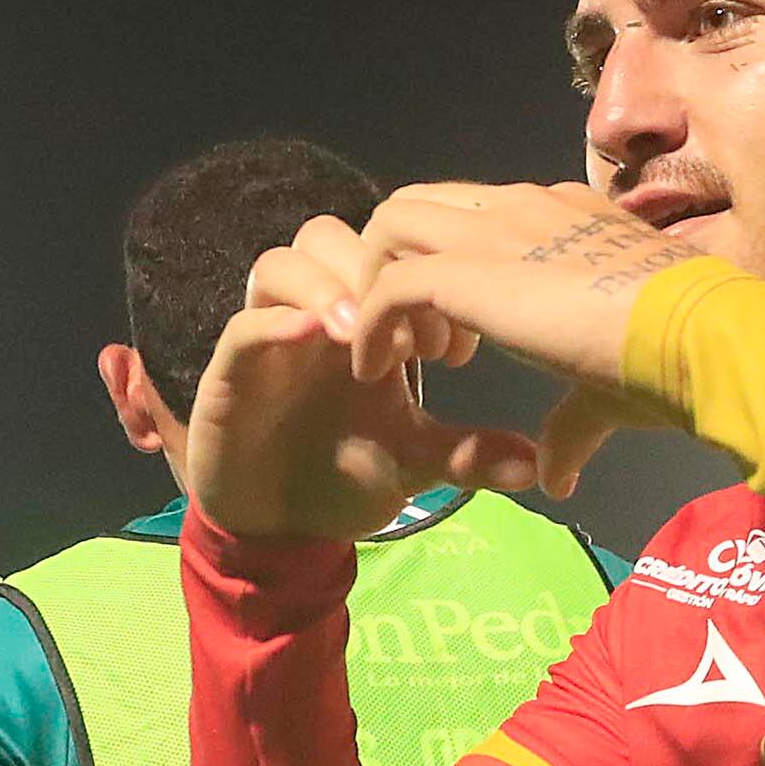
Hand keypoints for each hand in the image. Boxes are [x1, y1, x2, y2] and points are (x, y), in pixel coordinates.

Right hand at [182, 220, 546, 542]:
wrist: (282, 528)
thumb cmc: (345, 476)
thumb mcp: (418, 462)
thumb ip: (471, 453)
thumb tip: (537, 463)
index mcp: (358, 322)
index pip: (378, 253)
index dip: (418, 278)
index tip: (456, 342)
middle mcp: (309, 316)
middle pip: (327, 237)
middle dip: (374, 270)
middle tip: (415, 339)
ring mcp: (265, 339)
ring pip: (280, 263)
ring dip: (325, 285)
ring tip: (361, 329)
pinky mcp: (226, 376)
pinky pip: (242, 327)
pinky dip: (275, 323)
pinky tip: (315, 336)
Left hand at [336, 183, 709, 495]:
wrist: (700, 338)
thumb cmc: (676, 356)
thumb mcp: (613, 387)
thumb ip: (574, 423)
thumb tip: (557, 475)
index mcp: (567, 218)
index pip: (484, 214)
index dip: (457, 270)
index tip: (467, 341)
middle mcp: (526, 208)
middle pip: (425, 204)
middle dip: (404, 264)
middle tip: (428, 345)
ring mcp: (493, 230)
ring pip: (393, 224)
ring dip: (380, 286)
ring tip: (402, 356)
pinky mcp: (465, 272)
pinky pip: (387, 285)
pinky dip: (368, 326)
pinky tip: (375, 371)